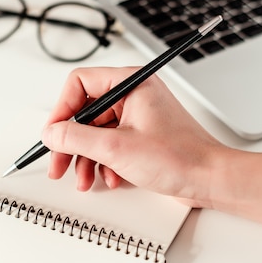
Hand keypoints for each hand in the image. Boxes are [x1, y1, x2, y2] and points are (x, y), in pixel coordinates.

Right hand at [41, 66, 229, 207]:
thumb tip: (51, 132)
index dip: (61, 110)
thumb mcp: (116, 148)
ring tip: (84, 179)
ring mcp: (137, 117)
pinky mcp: (140, 136)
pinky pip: (110, 144)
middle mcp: (132, 95)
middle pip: (85, 112)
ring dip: (86, 158)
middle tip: (58, 164)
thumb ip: (76, 138)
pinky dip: (104, 163)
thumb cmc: (180, 157)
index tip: (53, 134)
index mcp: (130, 83)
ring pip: (95, 132)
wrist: (210, 179)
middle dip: (71, 142)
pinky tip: (109, 178)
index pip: (80, 84)